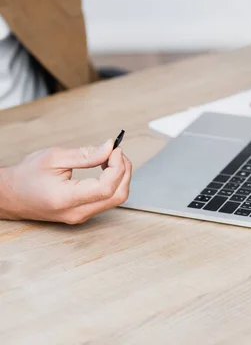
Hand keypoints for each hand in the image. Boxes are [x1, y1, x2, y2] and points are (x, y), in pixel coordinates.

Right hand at [0, 139, 131, 223]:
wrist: (10, 196)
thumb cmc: (27, 176)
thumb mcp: (54, 158)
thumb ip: (85, 155)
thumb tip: (110, 148)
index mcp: (66, 199)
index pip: (106, 188)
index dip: (117, 167)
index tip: (115, 150)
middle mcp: (77, 213)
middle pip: (118, 195)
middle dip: (124, 171)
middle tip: (116, 152)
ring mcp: (81, 217)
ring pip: (116, 199)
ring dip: (121, 176)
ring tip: (111, 158)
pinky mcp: (84, 214)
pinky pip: (108, 200)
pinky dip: (114, 183)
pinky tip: (106, 168)